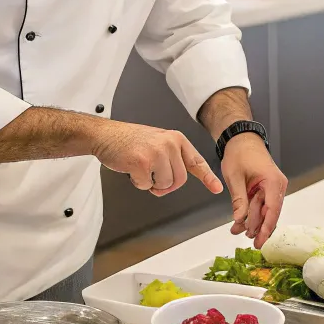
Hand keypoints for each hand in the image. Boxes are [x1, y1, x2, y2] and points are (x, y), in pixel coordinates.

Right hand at [91, 122, 222, 196]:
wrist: (105, 135)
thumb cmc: (130, 140)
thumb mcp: (158, 142)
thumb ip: (171, 158)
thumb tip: (177, 180)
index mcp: (176, 139)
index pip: (196, 161)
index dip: (208, 177)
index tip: (217, 188)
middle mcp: (169, 144)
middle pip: (180, 180)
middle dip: (166, 185)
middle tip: (153, 177)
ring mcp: (157, 153)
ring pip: (165, 185)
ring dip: (152, 183)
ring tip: (141, 168)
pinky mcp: (142, 163)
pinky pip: (147, 186)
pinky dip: (138, 182)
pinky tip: (131, 168)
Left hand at [221, 133, 286, 247]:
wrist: (241, 139)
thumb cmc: (240, 153)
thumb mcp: (235, 177)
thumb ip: (239, 199)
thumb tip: (239, 219)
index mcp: (273, 181)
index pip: (272, 210)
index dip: (265, 228)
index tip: (259, 241)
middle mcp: (277, 185)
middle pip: (270, 214)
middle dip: (256, 227)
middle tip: (244, 237)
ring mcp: (273, 187)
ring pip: (265, 211)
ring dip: (252, 221)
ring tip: (237, 230)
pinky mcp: (267, 188)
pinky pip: (261, 205)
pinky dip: (251, 213)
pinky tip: (240, 222)